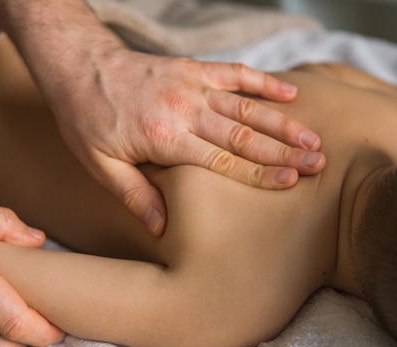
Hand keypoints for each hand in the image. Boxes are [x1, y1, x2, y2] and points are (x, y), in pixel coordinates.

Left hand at [44, 49, 324, 235]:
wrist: (77, 66)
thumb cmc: (85, 119)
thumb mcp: (99, 165)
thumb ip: (135, 195)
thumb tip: (163, 230)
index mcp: (165, 139)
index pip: (224, 161)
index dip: (260, 173)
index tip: (292, 181)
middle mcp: (185, 111)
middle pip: (244, 135)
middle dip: (284, 150)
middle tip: (319, 163)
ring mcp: (191, 86)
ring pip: (246, 106)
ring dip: (282, 121)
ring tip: (313, 137)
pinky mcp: (192, 68)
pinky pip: (234, 73)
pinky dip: (262, 82)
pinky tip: (288, 91)